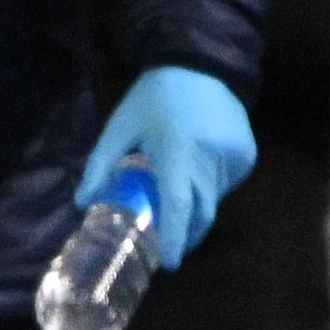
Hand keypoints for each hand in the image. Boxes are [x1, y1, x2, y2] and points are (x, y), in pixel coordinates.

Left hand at [85, 64, 256, 268]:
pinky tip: (192, 172)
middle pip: (200, 212)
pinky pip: (224, 185)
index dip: (173, 236)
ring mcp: (234, 158)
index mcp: (176, 150)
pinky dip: (206, 189)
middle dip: (184, 235)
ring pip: (213, 200)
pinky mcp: (247, 157)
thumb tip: (82, 203)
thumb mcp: (119, 128)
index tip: (168, 263)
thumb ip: (100, 166)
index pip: (177, 203)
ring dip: (193, 208)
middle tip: (164, 250)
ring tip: (172, 201)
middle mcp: (211, 158)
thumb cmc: (152, 98)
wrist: (200, 67)